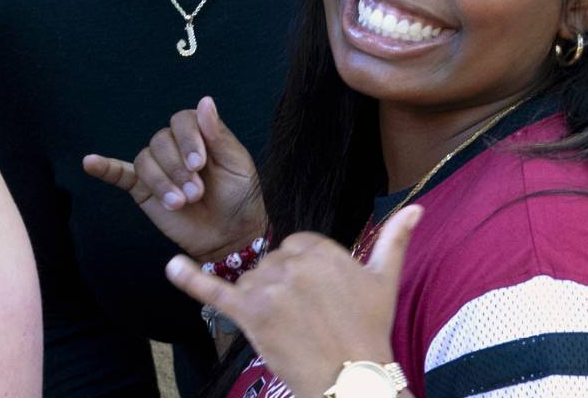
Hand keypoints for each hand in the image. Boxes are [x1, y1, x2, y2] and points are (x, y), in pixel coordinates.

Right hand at [83, 96, 267, 263]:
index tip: (200, 163)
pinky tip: (90, 163)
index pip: (182, 121)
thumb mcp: (236, 164)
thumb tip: (205, 100)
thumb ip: (218, 134)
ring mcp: (158, 168)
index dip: (188, 140)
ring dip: (162, 182)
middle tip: (196, 193)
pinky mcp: (143, 189)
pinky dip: (104, 167)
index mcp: (199, 135)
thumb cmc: (238, 196)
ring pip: (145, 160)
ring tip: (180, 203)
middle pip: (161, 141)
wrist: (231, 234)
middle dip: (178, 169)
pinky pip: (119, 173)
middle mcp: (175, 147)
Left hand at [165, 206, 418, 382]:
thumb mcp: (385, 281)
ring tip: (292, 329)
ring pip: (251, 282)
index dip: (304, 275)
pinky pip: (213, 291)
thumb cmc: (370, 331)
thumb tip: (416, 208)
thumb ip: (395, 239)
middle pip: (272, 264)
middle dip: (284, 290)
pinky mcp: (249, 313)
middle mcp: (293, 261)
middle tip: (309, 320)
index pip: (296, 246)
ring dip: (262, 302)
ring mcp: (269, 286)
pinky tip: (171, 265)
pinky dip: (189, 279)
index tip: (321, 300)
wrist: (352, 379)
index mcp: (321, 248)